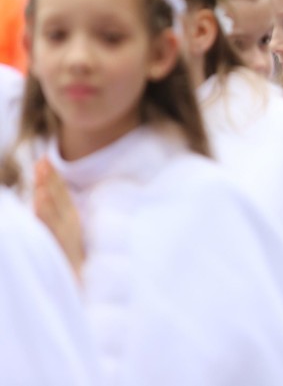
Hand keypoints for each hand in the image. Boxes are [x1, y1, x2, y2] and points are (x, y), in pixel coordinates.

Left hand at [34, 158, 84, 280]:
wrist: (75, 291)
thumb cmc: (63, 263)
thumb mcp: (60, 237)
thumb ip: (51, 218)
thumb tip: (42, 198)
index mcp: (70, 220)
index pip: (61, 194)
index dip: (53, 176)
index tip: (44, 158)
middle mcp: (70, 225)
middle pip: (59, 197)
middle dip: (50, 178)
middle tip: (42, 159)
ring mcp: (65, 236)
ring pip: (54, 209)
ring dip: (48, 189)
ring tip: (41, 173)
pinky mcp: (60, 246)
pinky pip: (50, 226)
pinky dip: (45, 210)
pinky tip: (39, 198)